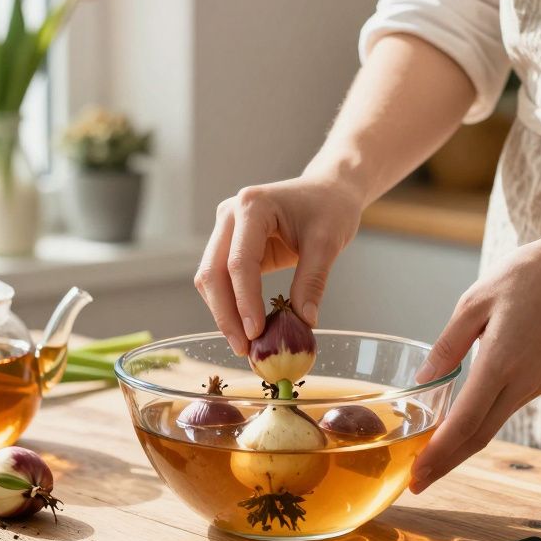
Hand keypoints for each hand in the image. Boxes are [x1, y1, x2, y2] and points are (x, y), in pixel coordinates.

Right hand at [195, 174, 363, 354]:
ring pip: (210, 279)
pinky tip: (245, 328)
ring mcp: (225, 229)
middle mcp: (230, 214)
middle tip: (243, 349)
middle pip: (213, 272)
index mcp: (252, 206)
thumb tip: (304, 322)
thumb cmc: (330, 208)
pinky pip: (221, 280)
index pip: (240, 262)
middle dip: (226, 314)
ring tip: (244, 345)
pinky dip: (230, 305)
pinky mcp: (229, 244)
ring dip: (223, 313)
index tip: (255, 334)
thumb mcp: (328, 242)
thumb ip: (312, 281)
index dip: (244, 301)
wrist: (328, 191)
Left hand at [409, 233, 540, 492]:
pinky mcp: (537, 380)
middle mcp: (520, 383)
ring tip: (428, 462)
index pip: (465, 423)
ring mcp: (532, 384)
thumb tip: (423, 382)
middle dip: (445, 464)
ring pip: (490, 428)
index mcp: (500, 363)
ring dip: (459, 449)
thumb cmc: (524, 277)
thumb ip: (447, 347)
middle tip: (416, 485)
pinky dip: (476, 428)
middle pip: (478, 438)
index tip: (415, 476)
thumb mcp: (473, 303)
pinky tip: (455, 430)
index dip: (438, 454)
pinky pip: (501, 412)